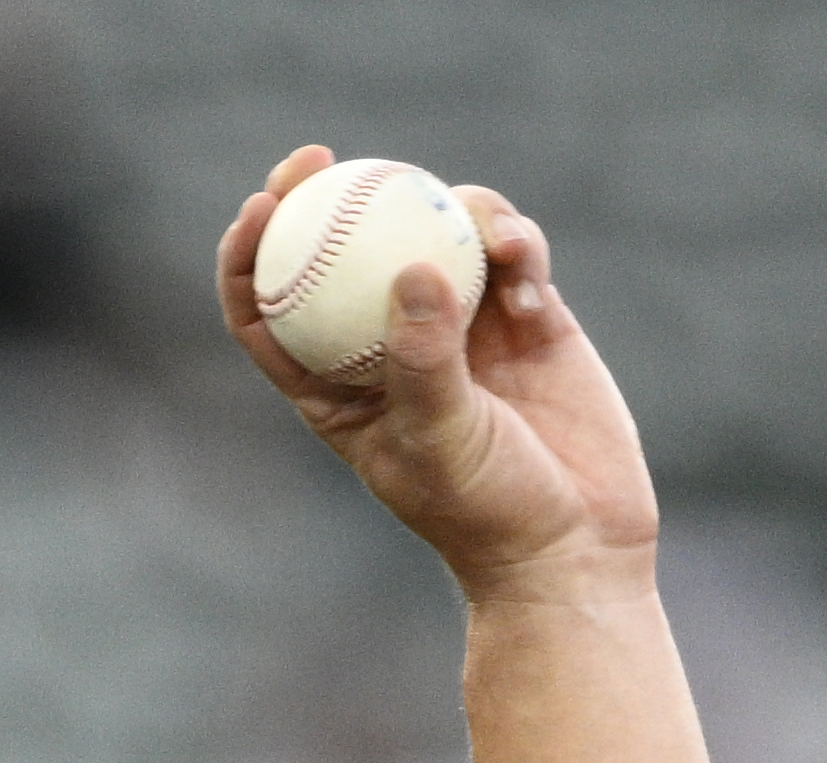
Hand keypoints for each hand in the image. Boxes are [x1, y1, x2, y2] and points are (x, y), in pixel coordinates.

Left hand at [215, 150, 656, 602]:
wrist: (575, 543)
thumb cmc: (486, 510)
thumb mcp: (439, 440)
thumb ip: (424, 357)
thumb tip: (413, 267)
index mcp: (337, 388)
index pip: (270, 311)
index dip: (250, 253)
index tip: (260, 204)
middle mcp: (393, 347)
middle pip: (346, 252)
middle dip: (330, 193)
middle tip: (327, 156)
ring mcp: (463, 326)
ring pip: (437, 236)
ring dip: (449, 213)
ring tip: (481, 231)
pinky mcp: (530, 317)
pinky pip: (512, 255)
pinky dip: (517, 245)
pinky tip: (527, 272)